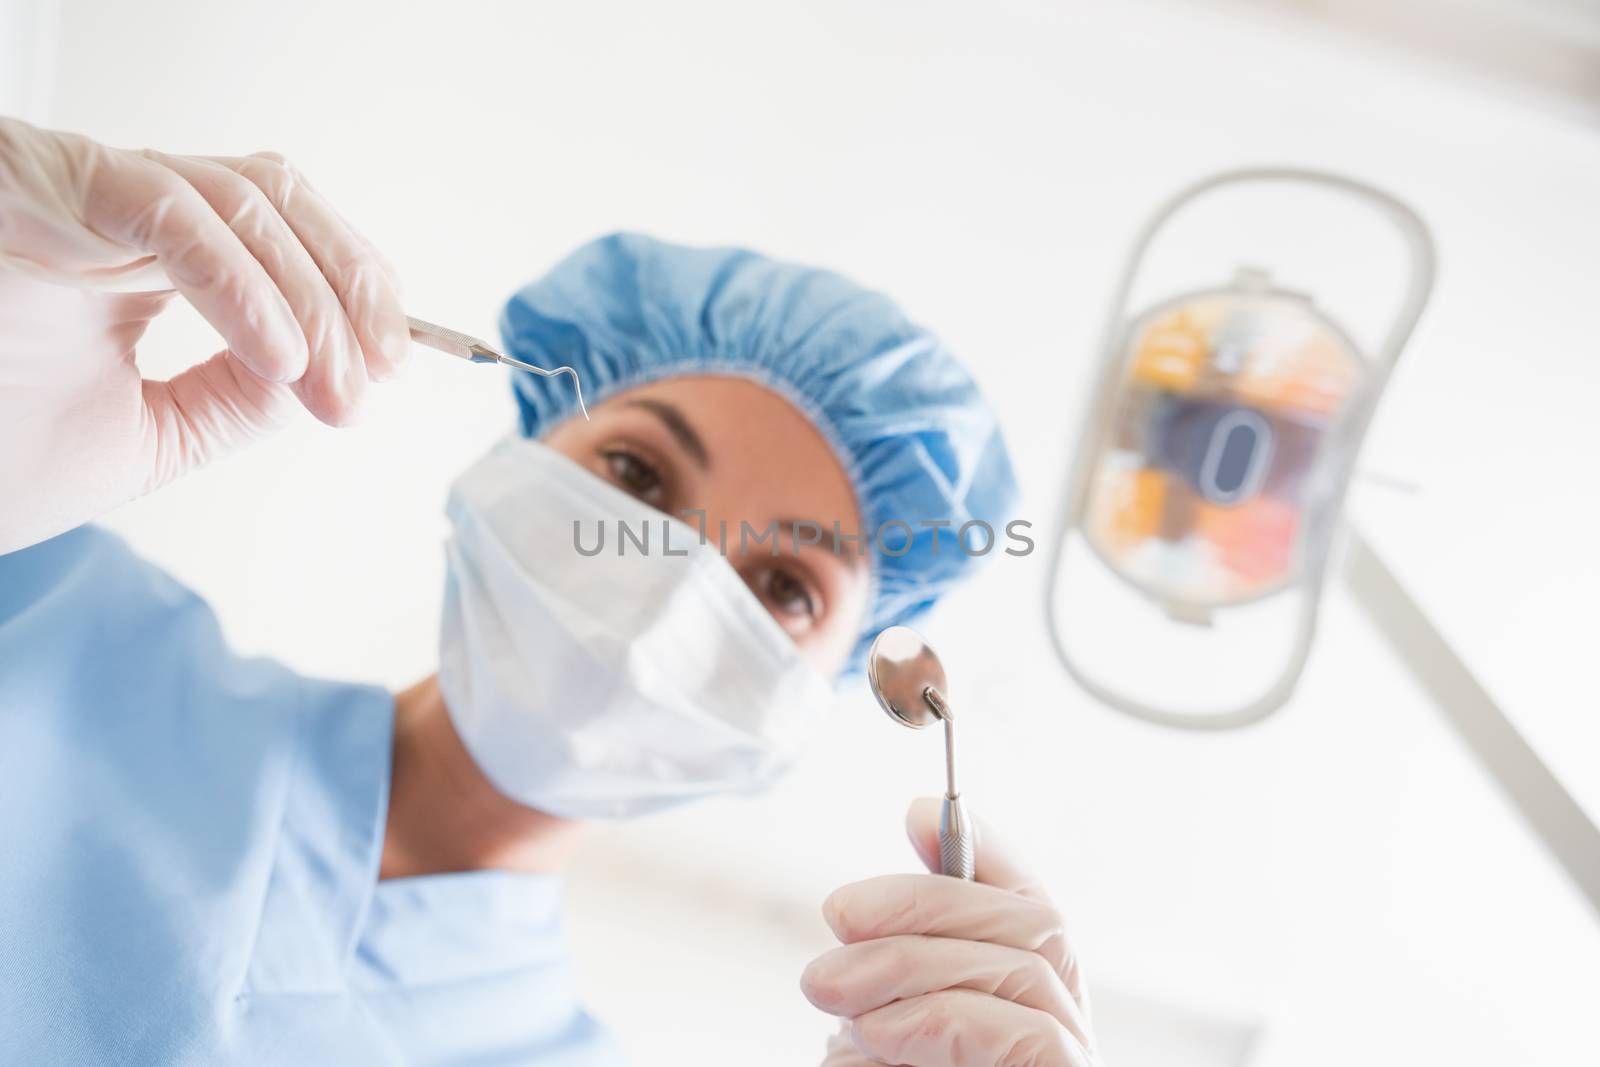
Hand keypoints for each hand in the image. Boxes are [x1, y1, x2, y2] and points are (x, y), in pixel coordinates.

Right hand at [0, 116, 407, 553]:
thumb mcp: (147, 438)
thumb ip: (234, 403)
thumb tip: (324, 378)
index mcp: (144, 258)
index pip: (277, 239)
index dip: (348, 292)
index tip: (390, 372)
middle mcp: (119, 210)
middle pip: (277, 198)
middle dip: (348, 283)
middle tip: (383, 374)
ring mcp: (79, 187)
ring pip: (241, 197)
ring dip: (309, 293)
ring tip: (338, 385)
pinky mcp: (38, 180)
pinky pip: (165, 209)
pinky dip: (239, 283)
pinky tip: (281, 356)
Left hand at [801, 798, 1096, 1066]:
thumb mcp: (873, 1018)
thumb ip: (898, 946)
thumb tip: (922, 824)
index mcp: (1022, 997)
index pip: (1029, 904)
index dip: (986, 846)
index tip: (917, 813)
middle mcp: (1062, 1022)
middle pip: (1034, 925)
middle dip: (928, 902)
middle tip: (839, 914)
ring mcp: (1071, 1053)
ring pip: (1026, 969)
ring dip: (916, 963)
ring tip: (833, 987)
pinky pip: (1031, 1035)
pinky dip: (946, 1018)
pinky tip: (877, 1030)